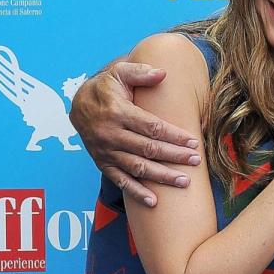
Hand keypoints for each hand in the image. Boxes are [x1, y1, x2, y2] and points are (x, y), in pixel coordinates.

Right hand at [70, 61, 201, 205]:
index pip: (151, 127)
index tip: (193, 142)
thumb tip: (162, 73)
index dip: (174, 136)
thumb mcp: (119, 72)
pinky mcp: (102, 163)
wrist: (78, 104)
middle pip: (148, 149)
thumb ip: (140, 72)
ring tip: (184, 182)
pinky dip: (136, 192)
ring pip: (137, 167)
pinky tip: (153, 201)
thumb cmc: (105, 87)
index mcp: (118, 112)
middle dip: (174, 156)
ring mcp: (106, 151)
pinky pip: (120, 180)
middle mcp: (111, 134)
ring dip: (161, 176)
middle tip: (196, 161)